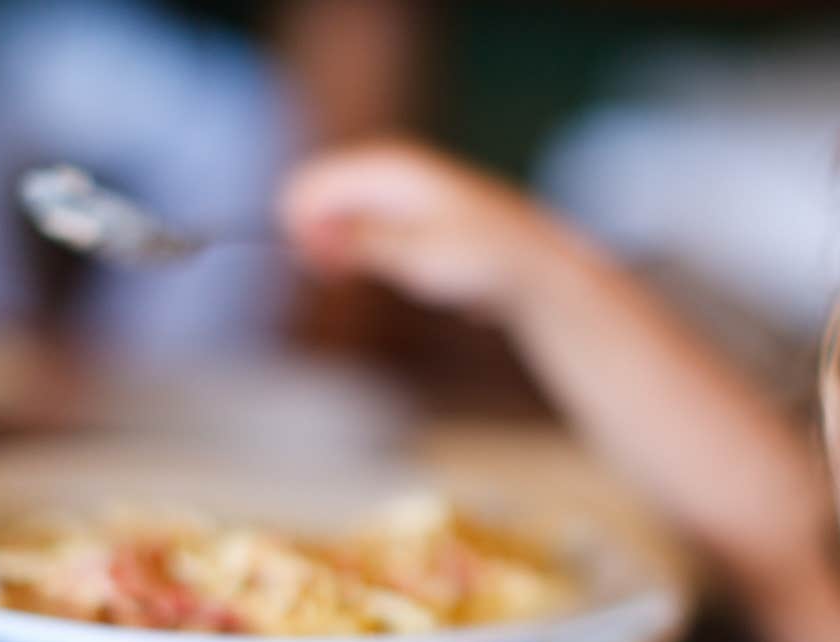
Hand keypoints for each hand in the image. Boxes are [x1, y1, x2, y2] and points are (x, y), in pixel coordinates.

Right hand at [278, 140, 566, 319]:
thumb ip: (361, 242)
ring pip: (346, 217)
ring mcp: (404, 189)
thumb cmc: (482, 259)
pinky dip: (374, 255)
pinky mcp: (416, 215)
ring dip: (346, 251)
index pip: (310, 184)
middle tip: (339, 278)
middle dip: (320, 238)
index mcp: (387, 165)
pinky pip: (372, 230)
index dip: (302, 229)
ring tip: (381, 277)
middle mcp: (392, 168)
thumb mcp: (415, 255)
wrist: (537, 267)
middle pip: (322, 197)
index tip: (325, 269)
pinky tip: (408, 276)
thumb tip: (312, 235)